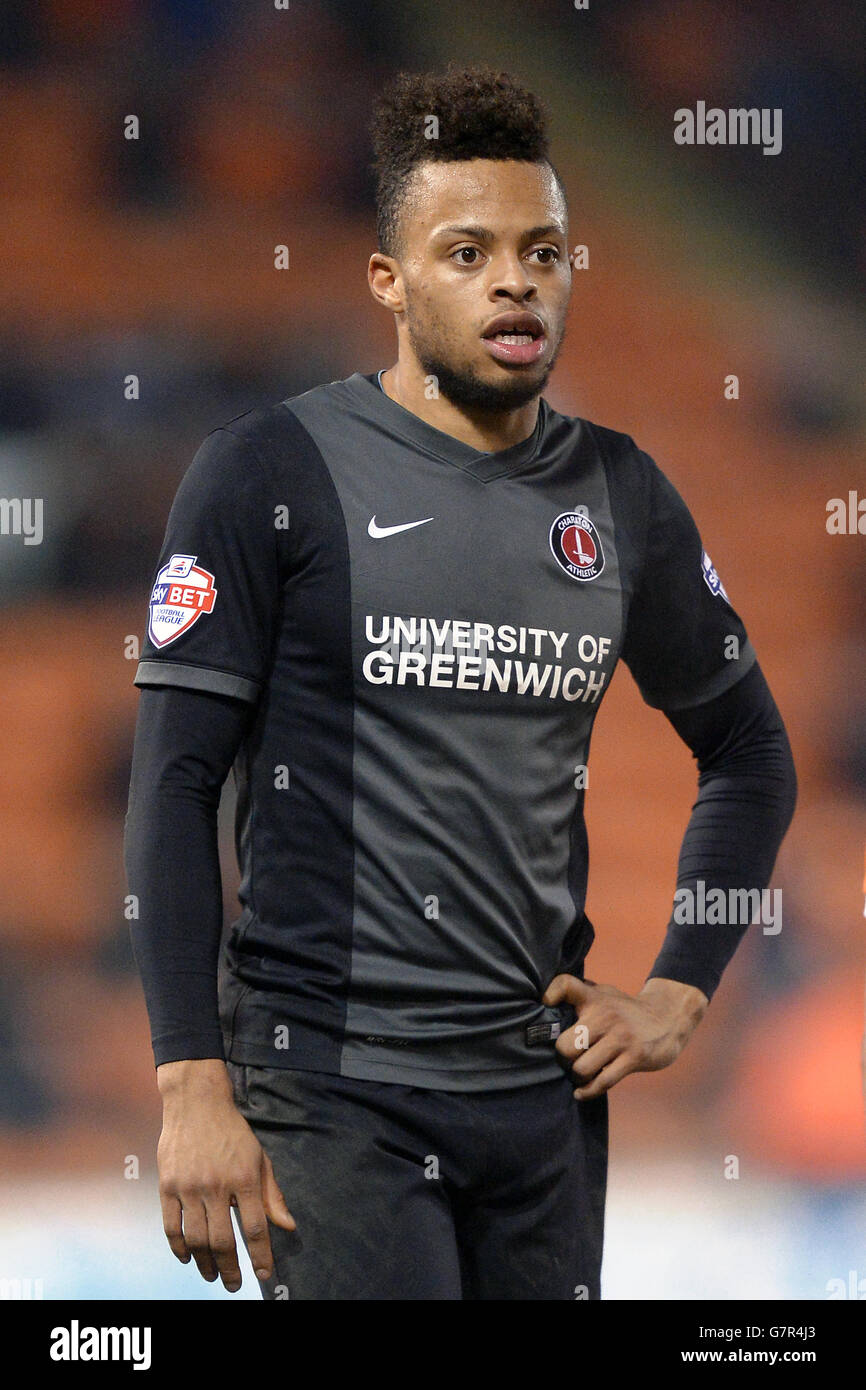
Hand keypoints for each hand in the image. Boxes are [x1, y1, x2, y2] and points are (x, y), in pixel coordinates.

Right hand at [157, 1059, 294, 1291]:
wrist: (197, 1103)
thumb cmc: (233, 1133)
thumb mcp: (260, 1158)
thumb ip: (272, 1195)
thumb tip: (288, 1226)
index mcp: (244, 1178)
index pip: (255, 1228)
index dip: (260, 1256)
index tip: (264, 1275)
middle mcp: (217, 1186)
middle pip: (223, 1241)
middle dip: (231, 1269)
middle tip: (234, 1285)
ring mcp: (189, 1187)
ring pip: (197, 1239)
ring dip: (205, 1264)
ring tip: (212, 1276)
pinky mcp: (168, 1186)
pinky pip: (172, 1226)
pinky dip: (179, 1247)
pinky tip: (188, 1258)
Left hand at [542, 974, 707, 1098]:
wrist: (668, 1018)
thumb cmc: (625, 1010)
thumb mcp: (603, 994)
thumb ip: (578, 996)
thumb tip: (545, 1002)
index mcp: (594, 998)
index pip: (565, 985)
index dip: (550, 994)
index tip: (545, 1005)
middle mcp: (605, 1015)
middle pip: (565, 1046)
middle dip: (563, 1058)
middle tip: (568, 1060)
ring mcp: (620, 1037)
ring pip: (582, 1068)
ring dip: (577, 1076)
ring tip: (580, 1074)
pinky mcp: (634, 1057)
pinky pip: (603, 1081)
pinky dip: (588, 1091)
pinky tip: (582, 1092)